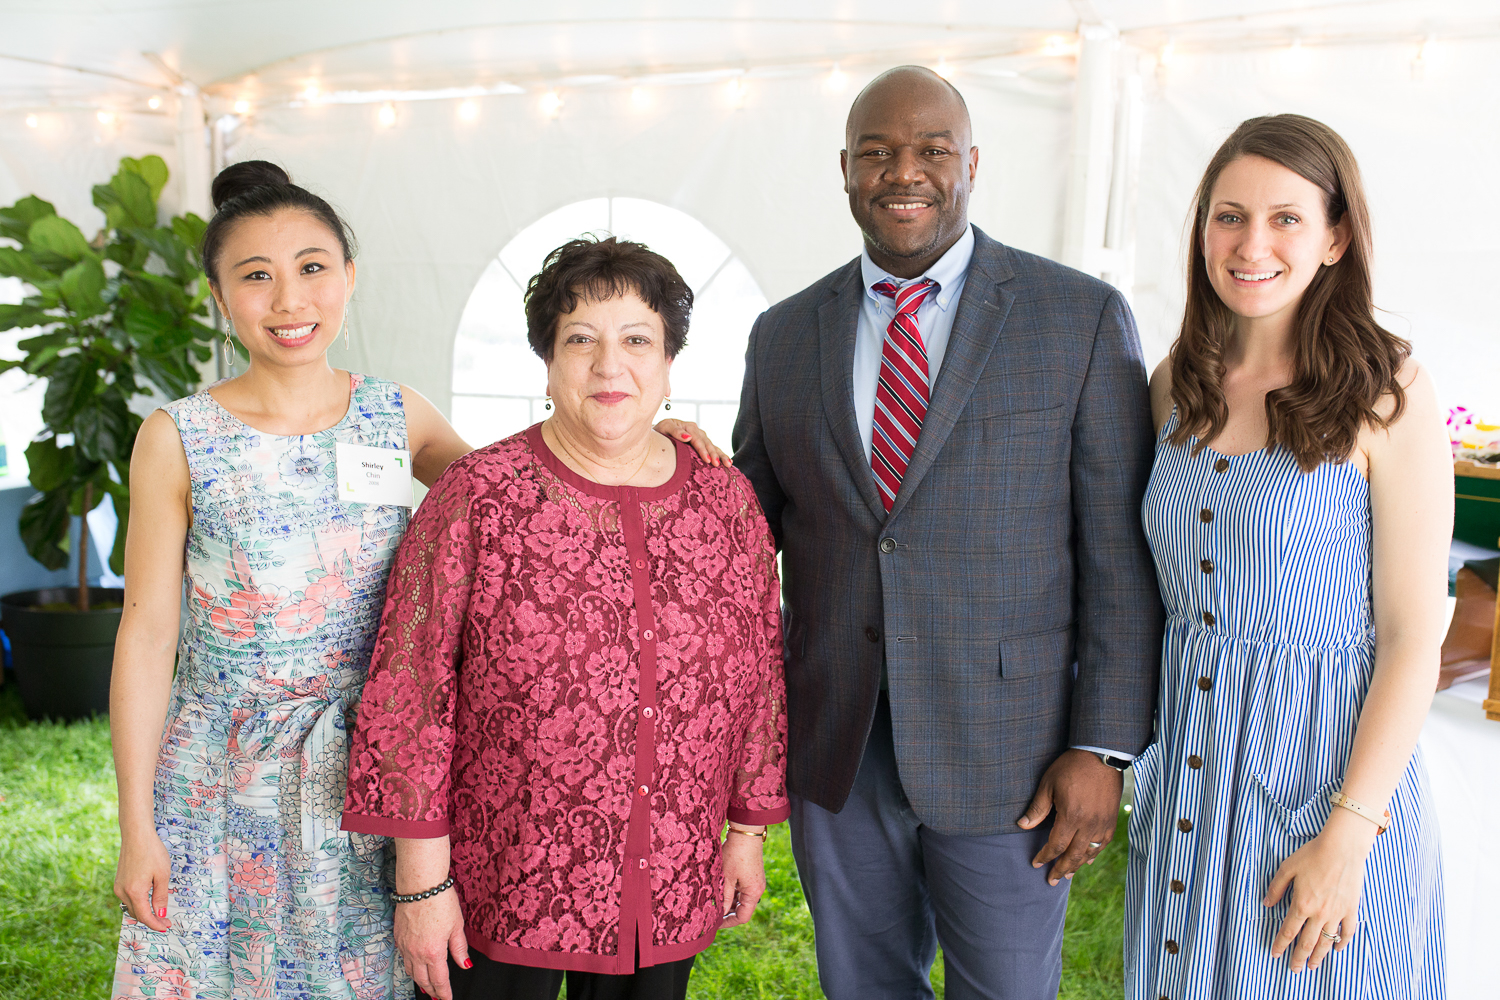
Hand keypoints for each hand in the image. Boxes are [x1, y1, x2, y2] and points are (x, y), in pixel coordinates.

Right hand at [114, 828, 171, 931]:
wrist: (136, 835)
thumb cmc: (152, 852)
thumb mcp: (162, 875)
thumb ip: (160, 897)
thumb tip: (160, 915)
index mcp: (134, 892)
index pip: (145, 916)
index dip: (156, 924)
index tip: (166, 927)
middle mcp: (122, 892)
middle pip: (137, 914)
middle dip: (151, 920)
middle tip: (166, 922)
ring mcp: (118, 887)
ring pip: (131, 907)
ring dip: (144, 912)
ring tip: (159, 913)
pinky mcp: (118, 882)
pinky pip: (128, 899)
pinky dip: (138, 904)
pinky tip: (148, 901)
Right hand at [396, 888, 469, 999]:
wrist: (420, 885)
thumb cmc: (441, 901)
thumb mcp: (457, 925)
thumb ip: (459, 948)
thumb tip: (464, 964)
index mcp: (433, 952)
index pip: (439, 980)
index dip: (444, 992)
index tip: (447, 998)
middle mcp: (416, 952)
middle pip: (423, 980)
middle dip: (432, 991)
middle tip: (438, 996)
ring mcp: (405, 945)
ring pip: (410, 971)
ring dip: (419, 981)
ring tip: (426, 987)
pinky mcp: (398, 936)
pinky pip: (403, 958)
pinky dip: (410, 967)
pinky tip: (414, 967)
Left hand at [655, 419, 731, 466]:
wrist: (655, 433)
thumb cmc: (658, 432)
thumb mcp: (664, 428)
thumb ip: (675, 431)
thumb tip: (688, 437)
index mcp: (688, 427)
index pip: (698, 440)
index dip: (703, 450)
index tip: (708, 460)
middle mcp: (696, 431)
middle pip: (708, 443)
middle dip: (714, 454)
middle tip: (718, 465)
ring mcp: (700, 436)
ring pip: (713, 446)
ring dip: (721, 455)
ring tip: (728, 464)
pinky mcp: (701, 443)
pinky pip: (712, 449)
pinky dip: (720, 454)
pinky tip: (727, 462)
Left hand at [720, 828, 766, 927]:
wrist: (745, 832)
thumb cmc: (735, 854)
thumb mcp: (726, 878)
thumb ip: (724, 898)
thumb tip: (719, 914)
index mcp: (753, 893)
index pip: (742, 917)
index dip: (728, 922)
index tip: (714, 923)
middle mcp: (757, 889)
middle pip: (742, 909)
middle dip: (726, 913)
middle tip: (710, 914)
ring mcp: (755, 882)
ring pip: (740, 899)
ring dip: (728, 902)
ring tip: (712, 902)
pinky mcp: (751, 874)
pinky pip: (741, 890)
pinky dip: (731, 893)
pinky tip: (719, 890)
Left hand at [1017, 749, 1121, 885]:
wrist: (1101, 754)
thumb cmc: (1071, 766)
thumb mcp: (1049, 784)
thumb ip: (1037, 808)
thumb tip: (1022, 826)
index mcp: (1071, 816)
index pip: (1056, 845)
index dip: (1045, 856)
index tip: (1036, 864)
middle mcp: (1089, 824)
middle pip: (1073, 855)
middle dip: (1060, 869)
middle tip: (1051, 880)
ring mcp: (1103, 823)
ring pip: (1090, 852)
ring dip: (1077, 865)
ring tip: (1067, 874)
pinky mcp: (1112, 819)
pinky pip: (1103, 844)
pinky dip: (1094, 854)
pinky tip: (1087, 859)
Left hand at [1263, 810, 1373, 971]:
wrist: (1342, 849)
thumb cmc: (1312, 855)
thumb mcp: (1287, 868)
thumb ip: (1276, 888)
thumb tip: (1266, 903)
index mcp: (1302, 904)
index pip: (1289, 931)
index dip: (1281, 944)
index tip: (1275, 954)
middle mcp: (1320, 913)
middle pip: (1307, 942)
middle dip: (1299, 958)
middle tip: (1294, 969)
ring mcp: (1337, 913)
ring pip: (1327, 942)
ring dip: (1319, 956)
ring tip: (1312, 966)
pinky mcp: (1351, 909)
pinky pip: (1347, 932)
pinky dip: (1342, 943)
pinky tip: (1337, 950)